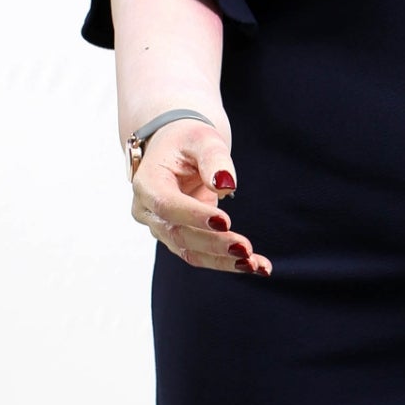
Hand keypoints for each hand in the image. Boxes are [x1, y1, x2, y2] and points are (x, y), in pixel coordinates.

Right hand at [128, 121, 272, 276]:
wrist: (176, 150)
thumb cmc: (187, 141)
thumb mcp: (202, 139)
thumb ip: (214, 158)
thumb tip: (226, 185)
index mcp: (147, 183)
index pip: (167, 204)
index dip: (194, 215)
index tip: (225, 220)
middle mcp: (148, 211)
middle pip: (179, 234)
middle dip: (214, 244)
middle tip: (245, 248)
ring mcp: (162, 228)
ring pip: (191, 252)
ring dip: (223, 261)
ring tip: (256, 264)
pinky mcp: (180, 238)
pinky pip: (203, 255)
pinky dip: (228, 261)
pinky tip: (257, 266)